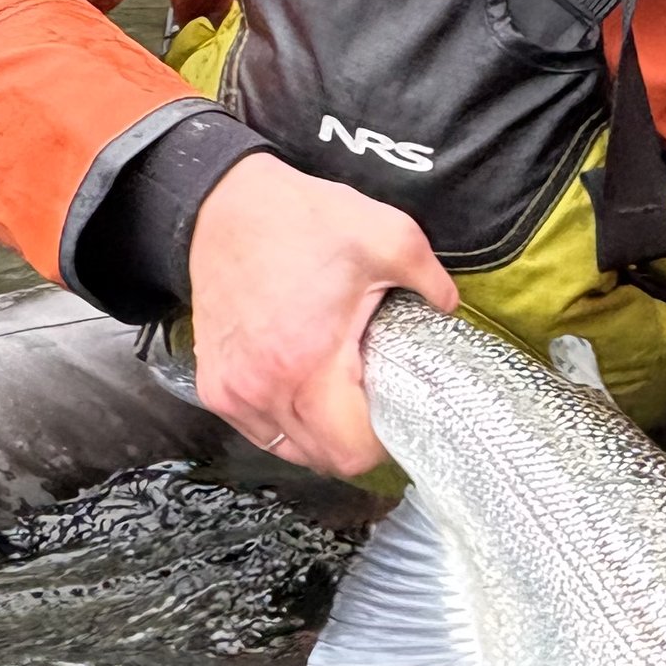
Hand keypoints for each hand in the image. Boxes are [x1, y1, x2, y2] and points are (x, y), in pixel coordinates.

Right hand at [186, 152, 455, 475]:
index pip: (352, 452)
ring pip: (291, 449)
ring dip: (321, 433)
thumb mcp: (388, 236)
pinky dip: (287, 420)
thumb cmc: (300, 221)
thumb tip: (450, 310)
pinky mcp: (214, 385)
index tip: (398, 410)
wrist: (223, 206)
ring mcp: (232, 392)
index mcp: (308, 363)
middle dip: (357, 439)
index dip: (383, 441)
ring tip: (338, 388)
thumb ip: (432, 280)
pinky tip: (303, 382)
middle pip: (325, 459)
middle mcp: (263, 389)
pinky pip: (261, 430)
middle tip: (375, 398)